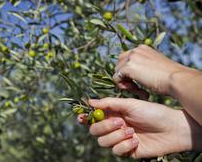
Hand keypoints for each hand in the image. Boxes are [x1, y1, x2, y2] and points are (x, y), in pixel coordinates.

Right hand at [77, 98, 201, 157]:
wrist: (172, 128)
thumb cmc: (152, 112)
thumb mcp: (129, 104)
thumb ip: (108, 103)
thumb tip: (89, 102)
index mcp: (113, 113)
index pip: (93, 117)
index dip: (85, 118)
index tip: (81, 118)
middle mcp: (114, 127)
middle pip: (94, 131)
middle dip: (104, 127)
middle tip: (119, 122)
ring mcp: (120, 139)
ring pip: (103, 142)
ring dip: (116, 136)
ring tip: (132, 130)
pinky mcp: (127, 150)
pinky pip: (116, 151)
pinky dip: (124, 145)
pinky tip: (136, 140)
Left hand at [114, 45, 185, 94]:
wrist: (177, 79)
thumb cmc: (171, 78)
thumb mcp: (155, 68)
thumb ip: (144, 67)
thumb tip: (134, 74)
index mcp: (142, 49)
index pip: (126, 59)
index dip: (128, 73)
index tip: (138, 83)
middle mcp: (135, 50)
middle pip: (118, 65)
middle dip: (125, 78)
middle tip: (137, 89)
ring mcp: (131, 58)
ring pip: (117, 72)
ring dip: (126, 84)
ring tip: (140, 91)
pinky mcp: (128, 67)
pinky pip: (117, 79)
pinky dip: (125, 87)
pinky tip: (140, 91)